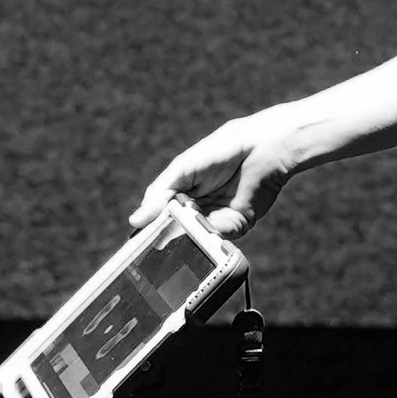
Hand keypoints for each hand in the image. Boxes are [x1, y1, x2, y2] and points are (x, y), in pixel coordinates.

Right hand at [131, 110, 300, 240]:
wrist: (261, 150)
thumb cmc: (220, 150)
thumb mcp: (183, 168)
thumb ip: (160, 194)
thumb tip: (136, 220)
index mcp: (179, 194)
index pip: (158, 217)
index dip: (148, 230)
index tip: (136, 243)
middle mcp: (195, 210)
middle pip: (174, 232)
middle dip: (165, 240)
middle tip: (152, 247)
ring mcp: (214, 220)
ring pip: (194, 239)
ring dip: (185, 241)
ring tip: (176, 235)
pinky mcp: (234, 227)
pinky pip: (216, 241)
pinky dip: (207, 240)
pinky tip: (200, 233)